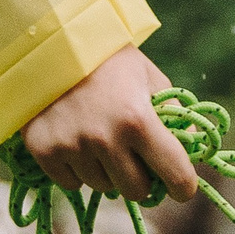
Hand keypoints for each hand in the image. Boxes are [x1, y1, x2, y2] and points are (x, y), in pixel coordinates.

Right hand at [20, 47, 198, 201]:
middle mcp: (105, 138)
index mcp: (139, 121)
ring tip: (98, 139)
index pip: (177, 177)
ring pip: (104, 187)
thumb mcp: (150, 79)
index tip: (179, 186)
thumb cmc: (107, 60)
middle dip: (140, 178)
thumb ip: (175, 116)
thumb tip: (191, 154)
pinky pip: (71, 183)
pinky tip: (75, 143)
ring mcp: (71, 146)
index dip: (182, 187)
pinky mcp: (43, 150)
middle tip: (132, 156)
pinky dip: (77, 171)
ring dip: (106, 172)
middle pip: (137, 191)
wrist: (47, 42)